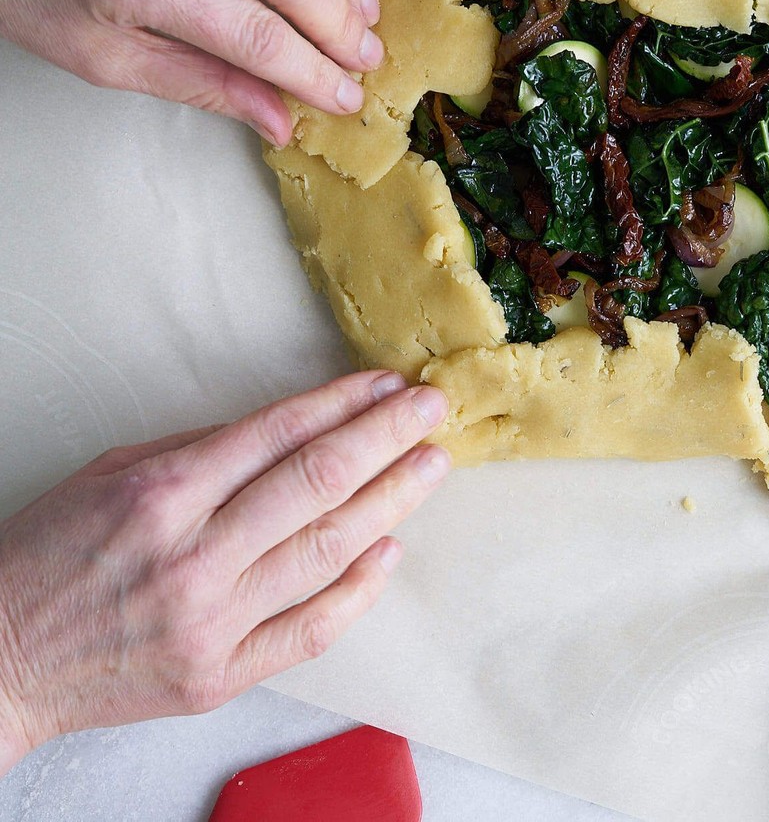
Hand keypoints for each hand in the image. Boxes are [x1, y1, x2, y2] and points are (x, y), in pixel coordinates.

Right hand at [0, 371, 449, 775]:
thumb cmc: (47, 558)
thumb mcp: (111, 474)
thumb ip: (202, 449)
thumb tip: (291, 426)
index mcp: (162, 494)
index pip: (279, 434)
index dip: (343, 403)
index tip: (386, 384)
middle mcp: (193, 555)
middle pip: (318, 482)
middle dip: (386, 438)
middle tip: (432, 411)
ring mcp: (212, 620)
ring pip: (328, 549)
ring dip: (392, 501)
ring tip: (431, 467)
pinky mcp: (221, 673)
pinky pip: (312, 627)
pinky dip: (359, 587)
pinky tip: (389, 548)